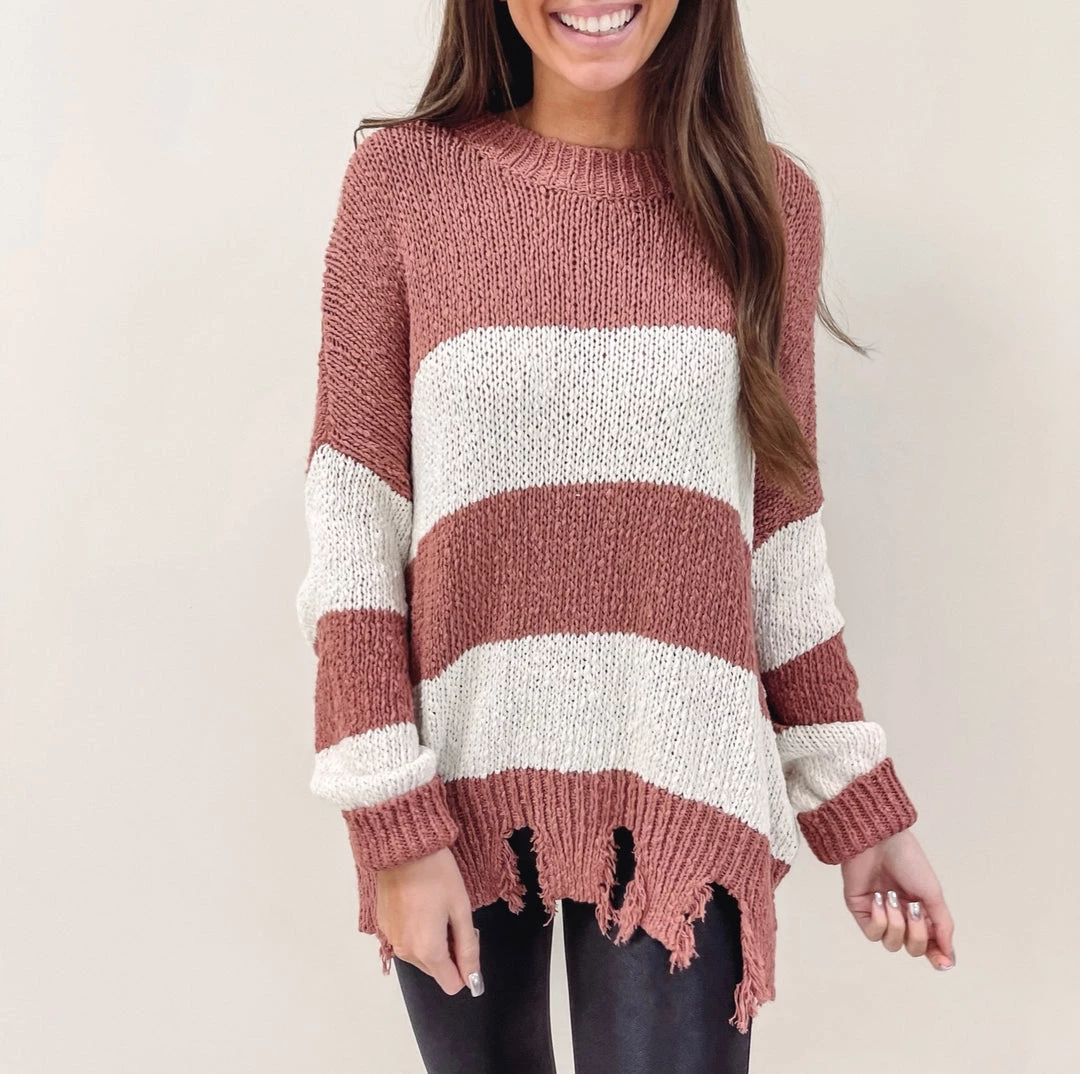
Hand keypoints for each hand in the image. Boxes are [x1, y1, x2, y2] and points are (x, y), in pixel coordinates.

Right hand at [375, 846, 483, 996]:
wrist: (402, 847)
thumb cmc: (437, 874)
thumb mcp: (461, 908)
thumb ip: (468, 947)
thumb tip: (473, 979)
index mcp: (428, 951)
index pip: (451, 985)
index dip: (465, 968)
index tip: (466, 938)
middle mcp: (406, 952)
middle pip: (435, 970)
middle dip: (448, 951)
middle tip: (452, 917)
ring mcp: (391, 940)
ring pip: (420, 956)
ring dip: (432, 941)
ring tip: (435, 907)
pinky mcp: (383, 926)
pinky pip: (406, 941)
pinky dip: (415, 931)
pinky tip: (419, 904)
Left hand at [840, 827, 955, 970]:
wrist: (879, 840)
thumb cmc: (908, 861)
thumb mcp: (933, 895)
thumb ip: (942, 927)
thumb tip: (950, 959)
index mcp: (922, 911)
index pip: (930, 944)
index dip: (937, 957)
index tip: (943, 963)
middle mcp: (901, 915)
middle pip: (913, 948)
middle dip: (917, 933)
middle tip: (913, 907)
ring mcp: (880, 913)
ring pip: (892, 944)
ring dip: (896, 924)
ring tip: (892, 898)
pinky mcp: (860, 910)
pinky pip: (872, 933)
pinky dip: (879, 920)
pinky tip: (878, 900)